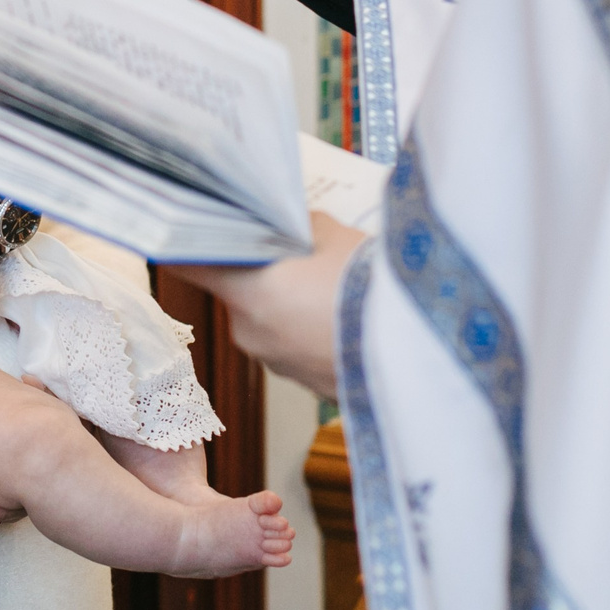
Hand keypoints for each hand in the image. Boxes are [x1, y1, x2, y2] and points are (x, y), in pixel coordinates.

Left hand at [170, 215, 368, 399]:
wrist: (421, 353)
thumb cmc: (371, 286)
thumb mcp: (332, 235)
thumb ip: (296, 227)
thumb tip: (285, 225)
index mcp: (244, 292)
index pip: (187, 262)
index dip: (188, 240)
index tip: (194, 224)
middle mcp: (249, 333)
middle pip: (237, 291)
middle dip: (262, 272)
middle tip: (298, 250)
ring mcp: (278, 364)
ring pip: (270, 320)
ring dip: (291, 303)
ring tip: (334, 286)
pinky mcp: (308, 385)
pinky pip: (298, 346)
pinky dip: (313, 330)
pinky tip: (346, 314)